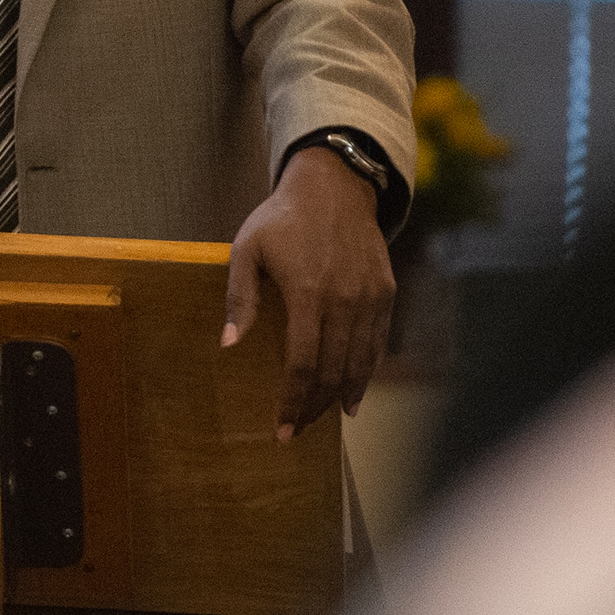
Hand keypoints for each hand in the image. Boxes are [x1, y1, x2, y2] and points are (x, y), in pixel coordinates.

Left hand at [224, 146, 396, 440]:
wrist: (334, 185)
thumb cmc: (282, 218)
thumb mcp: (247, 249)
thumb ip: (239, 298)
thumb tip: (228, 345)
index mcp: (308, 293)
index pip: (301, 363)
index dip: (292, 401)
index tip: (281, 428)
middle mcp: (344, 300)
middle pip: (332, 371)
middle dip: (314, 407)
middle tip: (297, 430)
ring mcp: (369, 297)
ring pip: (359, 363)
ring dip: (341, 396)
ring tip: (322, 418)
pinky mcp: (385, 292)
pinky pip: (377, 343)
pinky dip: (366, 372)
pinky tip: (353, 393)